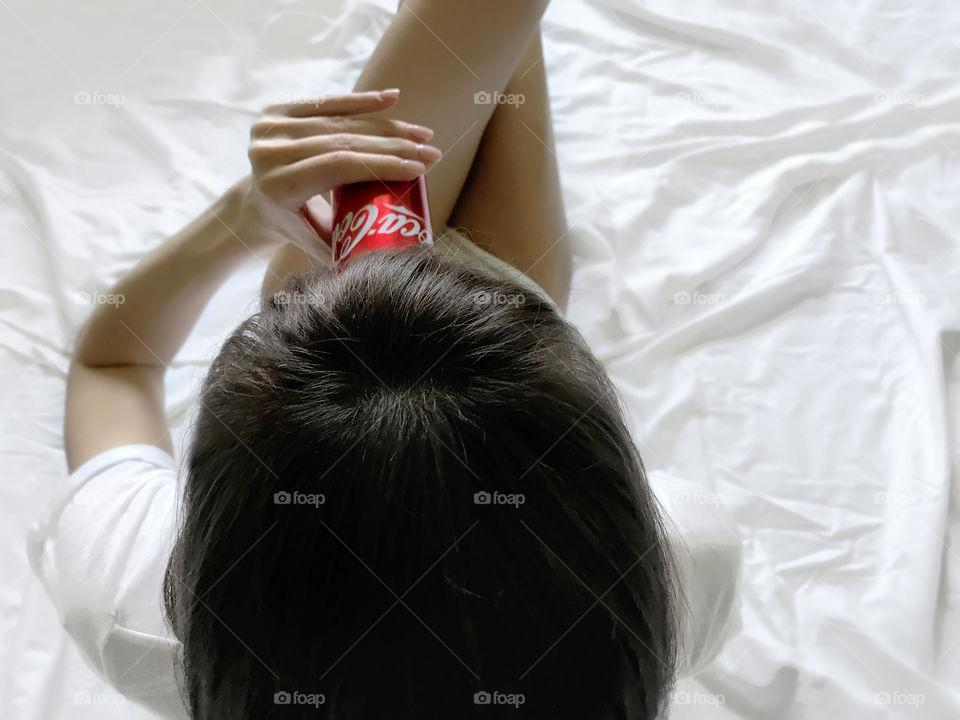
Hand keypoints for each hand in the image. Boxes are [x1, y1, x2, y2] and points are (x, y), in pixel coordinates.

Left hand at [238, 89, 439, 259]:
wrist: (253, 204)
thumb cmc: (295, 227)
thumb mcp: (317, 243)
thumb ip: (349, 247)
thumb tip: (397, 251)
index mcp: (278, 186)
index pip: (339, 166)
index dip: (382, 163)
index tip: (419, 168)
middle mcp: (270, 152)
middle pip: (344, 141)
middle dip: (394, 144)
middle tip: (431, 151)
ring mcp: (271, 127)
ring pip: (340, 121)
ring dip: (387, 125)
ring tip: (422, 134)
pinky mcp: (276, 110)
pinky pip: (328, 103)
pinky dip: (362, 102)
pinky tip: (392, 98)